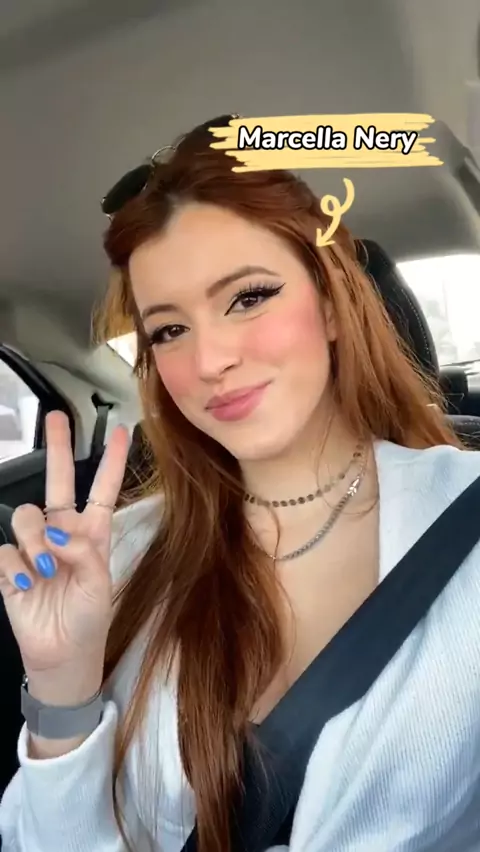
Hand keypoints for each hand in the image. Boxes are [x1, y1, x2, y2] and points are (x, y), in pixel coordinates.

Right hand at [0, 410, 129, 681]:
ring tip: (45, 569)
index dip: (110, 461)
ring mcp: (34, 548)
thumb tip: (56, 531)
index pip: (102, 489)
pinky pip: (6, 550)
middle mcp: (62, 533)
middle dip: (57, 448)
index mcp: (92, 534)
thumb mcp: (98, 585)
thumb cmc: (88, 620)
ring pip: (26, 516)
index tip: (120, 431)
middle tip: (55, 417)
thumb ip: (83, 552)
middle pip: (57, 482)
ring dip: (34, 539)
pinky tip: (25, 586)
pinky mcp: (10, 566)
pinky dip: (16, 568)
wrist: (61, 656)